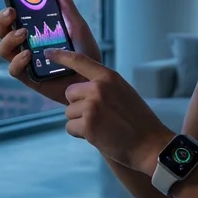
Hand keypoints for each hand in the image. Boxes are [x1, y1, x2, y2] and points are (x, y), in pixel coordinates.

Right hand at [0, 0, 101, 105]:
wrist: (94, 81)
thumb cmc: (85, 53)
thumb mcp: (77, 25)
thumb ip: (65, 5)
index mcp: (34, 27)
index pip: (14, 9)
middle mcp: (25, 42)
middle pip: (1, 28)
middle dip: (1, 18)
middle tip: (12, 11)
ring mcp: (24, 59)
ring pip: (2, 47)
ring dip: (8, 38)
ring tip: (22, 33)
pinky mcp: (28, 77)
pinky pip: (13, 68)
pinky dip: (18, 60)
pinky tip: (28, 54)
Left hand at [48, 48, 172, 173]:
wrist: (149, 145)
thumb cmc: (138, 120)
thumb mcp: (123, 92)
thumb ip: (103, 86)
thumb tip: (81, 88)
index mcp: (109, 77)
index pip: (79, 60)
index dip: (60, 55)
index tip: (47, 53)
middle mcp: (99, 88)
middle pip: (70, 93)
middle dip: (78, 105)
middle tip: (98, 116)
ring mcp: (92, 106)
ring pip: (69, 112)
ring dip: (80, 122)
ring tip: (102, 126)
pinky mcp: (87, 125)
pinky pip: (70, 127)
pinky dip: (81, 134)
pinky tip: (99, 135)